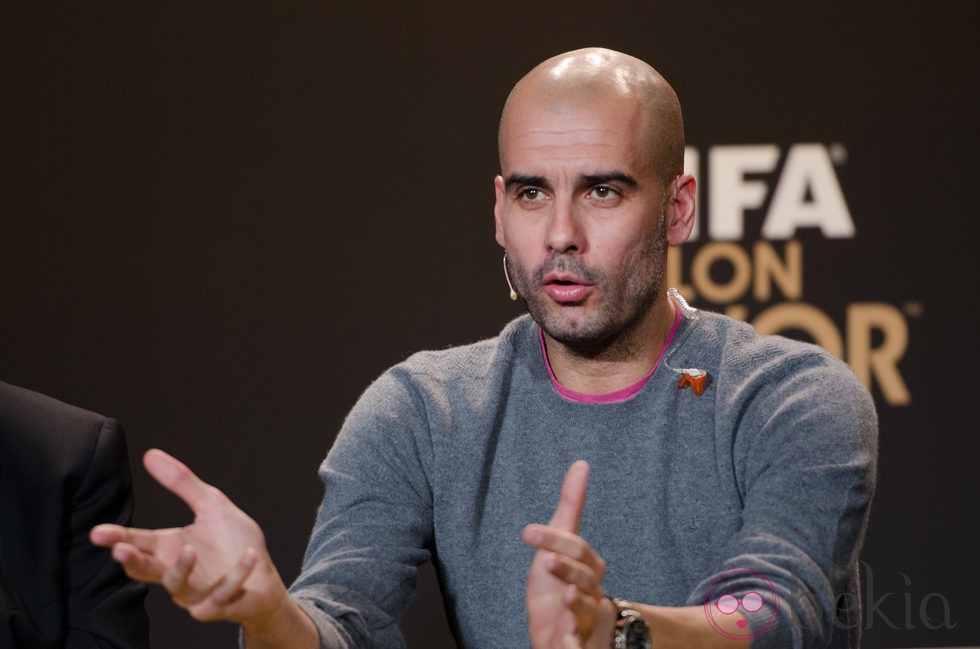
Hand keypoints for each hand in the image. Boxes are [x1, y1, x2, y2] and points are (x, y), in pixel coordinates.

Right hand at [90, 449, 288, 625]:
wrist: (263, 579)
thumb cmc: (234, 543)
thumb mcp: (211, 506)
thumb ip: (182, 483)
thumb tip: (150, 455)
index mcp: (170, 548)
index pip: (137, 542)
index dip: (117, 538)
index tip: (97, 533)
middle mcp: (176, 572)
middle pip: (144, 569)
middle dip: (131, 562)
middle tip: (120, 552)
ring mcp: (194, 592)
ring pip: (176, 585)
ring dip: (181, 568)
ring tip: (190, 549)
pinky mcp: (216, 605)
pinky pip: (221, 594)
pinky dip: (235, 575)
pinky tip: (248, 556)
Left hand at [523, 461, 610, 648]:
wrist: (561, 631)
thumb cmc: (559, 583)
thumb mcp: (559, 544)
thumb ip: (571, 506)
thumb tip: (581, 464)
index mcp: (589, 567)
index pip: (577, 548)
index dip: (553, 538)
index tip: (526, 532)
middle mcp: (593, 593)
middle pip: (586, 579)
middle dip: (568, 570)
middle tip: (546, 563)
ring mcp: (587, 621)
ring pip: (588, 612)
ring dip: (578, 606)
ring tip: (566, 600)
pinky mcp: (579, 643)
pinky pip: (580, 644)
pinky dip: (573, 643)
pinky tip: (564, 639)